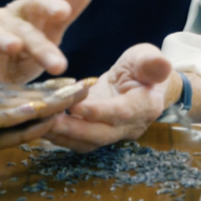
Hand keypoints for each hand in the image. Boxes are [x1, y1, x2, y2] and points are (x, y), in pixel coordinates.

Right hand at [0, 0, 92, 84]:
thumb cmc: (22, 53)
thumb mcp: (47, 34)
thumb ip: (64, 12)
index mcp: (26, 13)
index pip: (38, 2)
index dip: (51, 5)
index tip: (65, 13)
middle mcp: (4, 20)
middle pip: (23, 28)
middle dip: (40, 44)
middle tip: (58, 64)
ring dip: (3, 40)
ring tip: (14, 46)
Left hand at [43, 43, 172, 151]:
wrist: (142, 85)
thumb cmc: (143, 67)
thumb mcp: (146, 57)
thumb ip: (151, 62)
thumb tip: (161, 64)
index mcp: (145, 106)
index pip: (122, 113)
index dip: (99, 111)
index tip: (75, 105)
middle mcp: (130, 127)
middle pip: (101, 134)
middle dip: (73, 128)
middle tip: (47, 118)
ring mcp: (113, 134)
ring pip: (87, 142)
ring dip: (62, 135)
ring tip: (38, 123)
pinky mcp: (97, 135)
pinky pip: (78, 141)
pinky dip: (59, 136)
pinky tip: (39, 124)